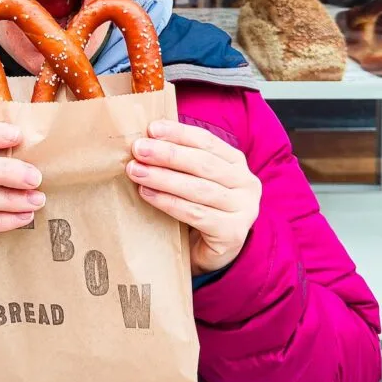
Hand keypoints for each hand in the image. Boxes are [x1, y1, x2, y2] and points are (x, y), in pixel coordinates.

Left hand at [126, 120, 261, 276]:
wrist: (210, 252)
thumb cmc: (198, 208)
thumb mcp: (193, 179)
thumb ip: (179, 160)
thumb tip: (145, 139)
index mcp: (236, 162)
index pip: (207, 141)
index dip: (178, 133)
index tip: (151, 129)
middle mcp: (246, 183)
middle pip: (203, 163)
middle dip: (168, 154)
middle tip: (138, 149)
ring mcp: (243, 210)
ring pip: (198, 189)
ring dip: (163, 178)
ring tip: (136, 171)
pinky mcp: (232, 233)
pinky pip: (196, 214)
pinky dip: (169, 202)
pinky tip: (147, 194)